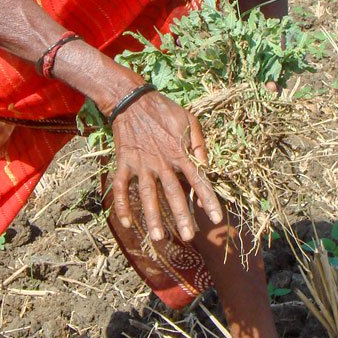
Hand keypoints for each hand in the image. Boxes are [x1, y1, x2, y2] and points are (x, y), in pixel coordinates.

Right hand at [110, 91, 222, 242]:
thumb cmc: (164, 110)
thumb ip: (200, 144)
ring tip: (158, 237)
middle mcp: (161, 161)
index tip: (216, 218)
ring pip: (148, 194)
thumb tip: (207, 167)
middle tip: (189, 237)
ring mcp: (141, 163)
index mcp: (180, 152)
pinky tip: (127, 223)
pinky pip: (121, 186)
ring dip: (152, 217)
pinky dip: (122, 205)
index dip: (208, 199)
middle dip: (182, 216)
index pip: (198, 179)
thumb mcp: (189, 120)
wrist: (132, 100)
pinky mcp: (124, 162)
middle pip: (173, 193)